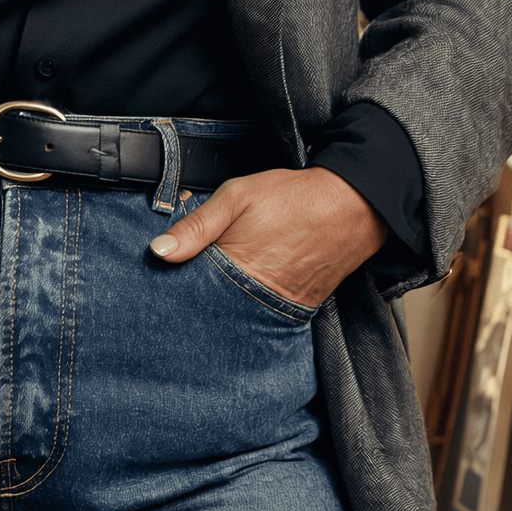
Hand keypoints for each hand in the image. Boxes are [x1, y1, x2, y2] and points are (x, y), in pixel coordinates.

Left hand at [148, 166, 387, 306]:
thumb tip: (159, 250)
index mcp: (235, 269)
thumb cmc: (293, 198)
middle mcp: (255, 296)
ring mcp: (277, 307)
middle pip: (210, 307)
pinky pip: (262, 314)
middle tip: (183, 284)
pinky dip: (247, 304)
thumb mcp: (237, 196)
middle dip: (195, 298)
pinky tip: (241, 290)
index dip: (174, 282)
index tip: (159, 277)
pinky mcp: (296, 309)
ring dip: (220, 303)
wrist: (352, 207)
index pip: (189, 290)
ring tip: (214, 286)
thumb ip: (197, 225)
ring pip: (234, 313)